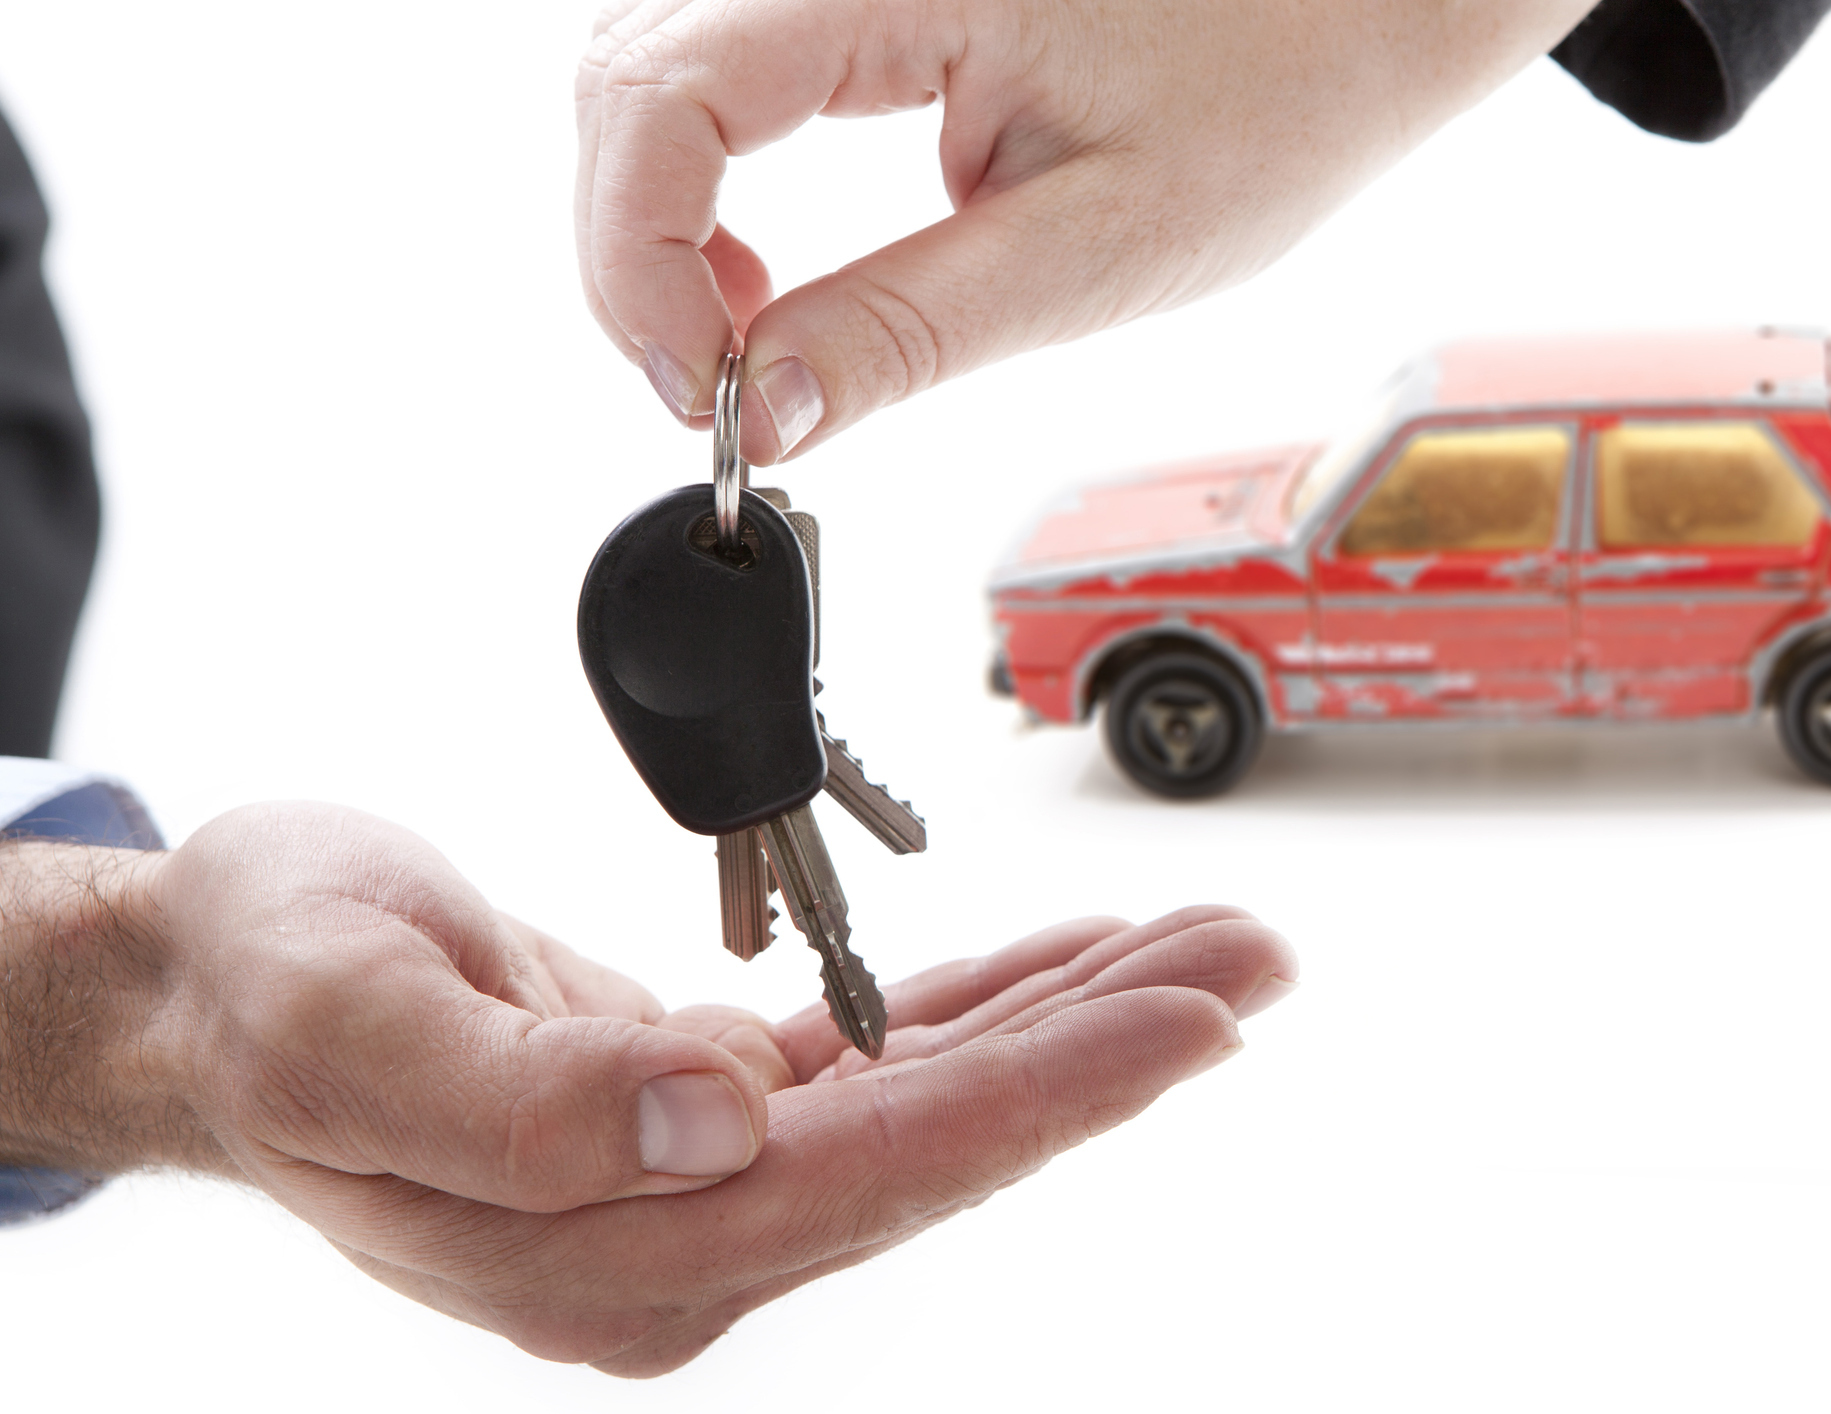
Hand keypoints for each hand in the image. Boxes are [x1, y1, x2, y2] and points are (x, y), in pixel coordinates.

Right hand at [0, 803, 1295, 1374]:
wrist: (206, 992)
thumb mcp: (350, 1023)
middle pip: (944, 1144)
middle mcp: (679, 1239)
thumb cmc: (262, 985)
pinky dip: (981, 1008)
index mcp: (607, 1246)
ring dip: (1071, 1021)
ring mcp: (698, 1189)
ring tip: (1205, 947)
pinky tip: (1070, 965)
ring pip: (933, 1101)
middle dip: (1109, 1048)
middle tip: (1255, 960)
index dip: (1047, 1092)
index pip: (879, 1171)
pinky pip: (877, 1066)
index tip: (1190, 1022)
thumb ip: (530, 1100)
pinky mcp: (702, 1121)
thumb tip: (721, 1112)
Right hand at [575, 0, 1596, 461]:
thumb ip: (911, 326)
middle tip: (722, 393)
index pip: (659, 96)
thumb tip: (764, 416)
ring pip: (648, 62)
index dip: (638, 266)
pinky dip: (706, 167)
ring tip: (754, 336)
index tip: (705, 397)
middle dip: (635, 257)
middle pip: (624, 77)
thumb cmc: (1280, 84)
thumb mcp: (1101, 243)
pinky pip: (714, 50)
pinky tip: (761, 256)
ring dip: (660, 214)